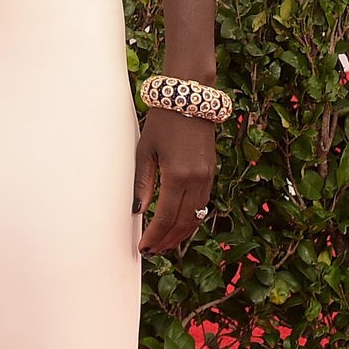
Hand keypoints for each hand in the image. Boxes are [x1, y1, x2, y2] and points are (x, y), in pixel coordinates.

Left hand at [134, 108, 216, 253]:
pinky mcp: (211, 173)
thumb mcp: (145, 150)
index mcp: (177, 175)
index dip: (154, 236)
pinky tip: (179, 224)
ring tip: (164, 244)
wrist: (189, 97)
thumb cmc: (162, 120)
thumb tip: (137, 210)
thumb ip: (143, 183)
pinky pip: (202, 205)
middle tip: (151, 251)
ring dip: (180, 234)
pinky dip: (191, 219)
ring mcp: (207, 177)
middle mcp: (196, 180)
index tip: (143, 247)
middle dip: (166, 241)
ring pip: (195, 217)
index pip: (165, 218)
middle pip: (182, 223)